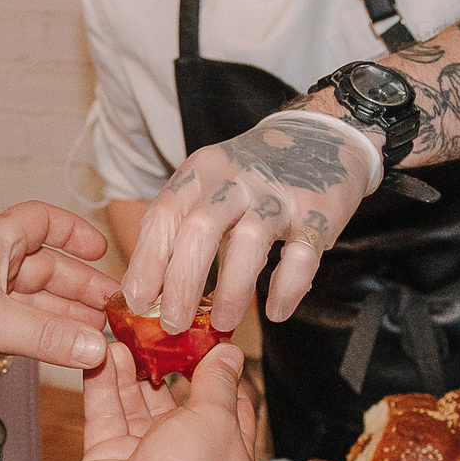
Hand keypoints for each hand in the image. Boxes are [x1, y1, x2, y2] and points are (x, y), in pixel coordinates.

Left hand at [0, 202, 114, 397]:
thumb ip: (47, 336)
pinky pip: (15, 337)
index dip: (73, 232)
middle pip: (45, 271)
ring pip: (32, 308)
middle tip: (115, 309)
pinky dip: (40, 346)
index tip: (101, 250)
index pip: (41, 222)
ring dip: (64, 322)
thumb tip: (93, 346)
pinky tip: (62, 357)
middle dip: (81, 289)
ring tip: (99, 338)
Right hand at [60, 343, 255, 460]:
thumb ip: (218, 385)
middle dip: (167, 363)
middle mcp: (187, 458)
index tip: (206, 336)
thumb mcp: (216, 421)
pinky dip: (102, 385)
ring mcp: (145, 460)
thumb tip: (229, 355)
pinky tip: (100, 356)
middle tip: (156, 328)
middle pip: (178, 400)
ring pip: (138, 403)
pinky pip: (105, 414)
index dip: (219, 369)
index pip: (228, 404)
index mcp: (226, 454)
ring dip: (131, 369)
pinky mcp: (107, 460)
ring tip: (123, 334)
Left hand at [119, 112, 373, 333]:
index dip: (146, 261)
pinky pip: (301, 257)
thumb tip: (152, 290)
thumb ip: (184, 225)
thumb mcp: (210, 182)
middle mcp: (235, 180)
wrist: (322, 136)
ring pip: (247, 244)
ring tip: (223, 322)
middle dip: (181, 284)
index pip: (163, 215)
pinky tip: (276, 312)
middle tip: (172, 324)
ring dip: (231, 291)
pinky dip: (286, 289)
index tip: (137, 301)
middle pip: (198, 232)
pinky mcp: (318, 213)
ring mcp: (278, 195)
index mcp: (200, 172)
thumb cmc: (254, 174)